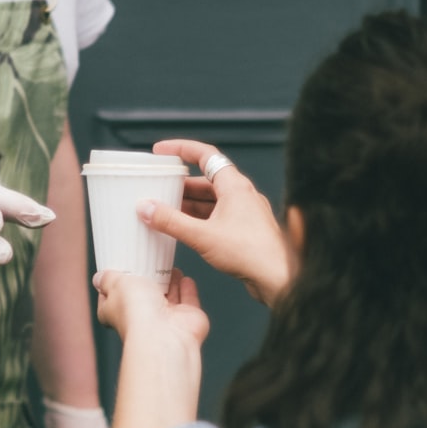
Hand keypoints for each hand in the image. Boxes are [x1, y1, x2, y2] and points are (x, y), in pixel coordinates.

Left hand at [94, 269, 208, 427]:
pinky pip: (188, 301)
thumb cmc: (137, 313)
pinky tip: (185, 279)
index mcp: (117, 312)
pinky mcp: (187, 318)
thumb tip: (99, 277)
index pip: (112, 299)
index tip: (119, 270)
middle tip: (149, 262)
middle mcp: (142, 318)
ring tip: (170, 266)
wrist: (164, 333)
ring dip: (170, 282)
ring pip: (168, 298)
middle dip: (147, 280)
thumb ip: (108, 278)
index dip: (114, 285)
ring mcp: (166, 319)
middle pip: (144, 297)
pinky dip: (187, 290)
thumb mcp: (115, 284)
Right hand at [139, 139, 292, 306]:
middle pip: (205, 179)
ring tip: (164, 209)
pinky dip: (197, 218)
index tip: (161, 151)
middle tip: (157, 187)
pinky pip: (215, 216)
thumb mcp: (202, 236)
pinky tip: (183, 228)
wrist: (279, 279)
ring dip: (187, 203)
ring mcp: (244, 212)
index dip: (181, 149)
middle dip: (179, 183)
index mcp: (235, 186)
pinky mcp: (243, 230)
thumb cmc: (253, 254)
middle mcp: (241, 195)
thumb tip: (147, 208)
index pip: (205, 155)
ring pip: (210, 200)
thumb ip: (171, 221)